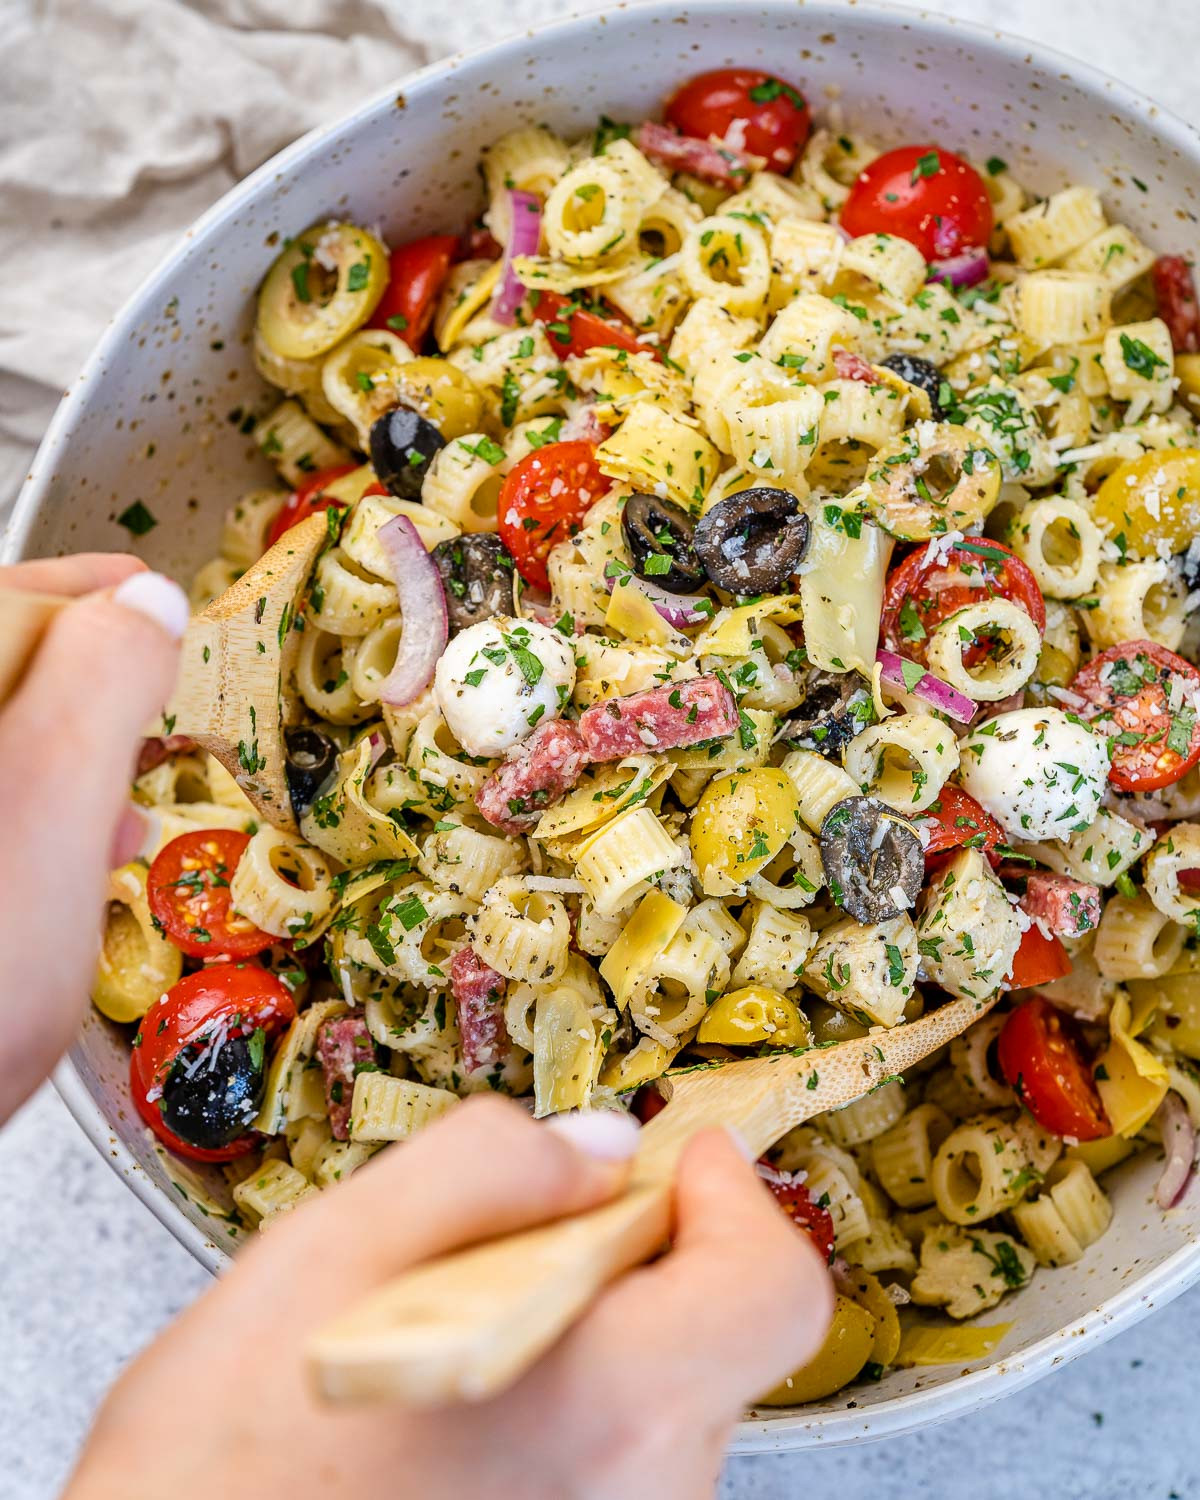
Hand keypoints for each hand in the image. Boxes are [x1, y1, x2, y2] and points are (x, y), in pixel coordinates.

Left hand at [0, 554, 186, 1120]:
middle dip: (80, 687)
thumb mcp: (50, 808)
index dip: (86, 590)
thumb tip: (146, 604)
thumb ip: (103, 683)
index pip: (6, 595)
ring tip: (115, 813)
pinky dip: (26, 822)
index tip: (153, 599)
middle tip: (151, 720)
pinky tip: (57, 869)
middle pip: (1, 676)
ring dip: (57, 764)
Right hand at [66, 1097, 833, 1499]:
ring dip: (597, 1331)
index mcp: (600, 1400)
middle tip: (534, 1227)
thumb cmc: (221, 1463)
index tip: (674, 1160)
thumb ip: (487, 1165)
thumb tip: (596, 1147)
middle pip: (719, 1335)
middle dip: (642, 1251)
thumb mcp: (331, 1251)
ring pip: (666, 1396)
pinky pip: (619, 1456)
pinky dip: (570, 1402)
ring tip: (465, 1331)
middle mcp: (638, 1492)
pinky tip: (464, 1406)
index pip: (774, 1290)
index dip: (735, 1199)